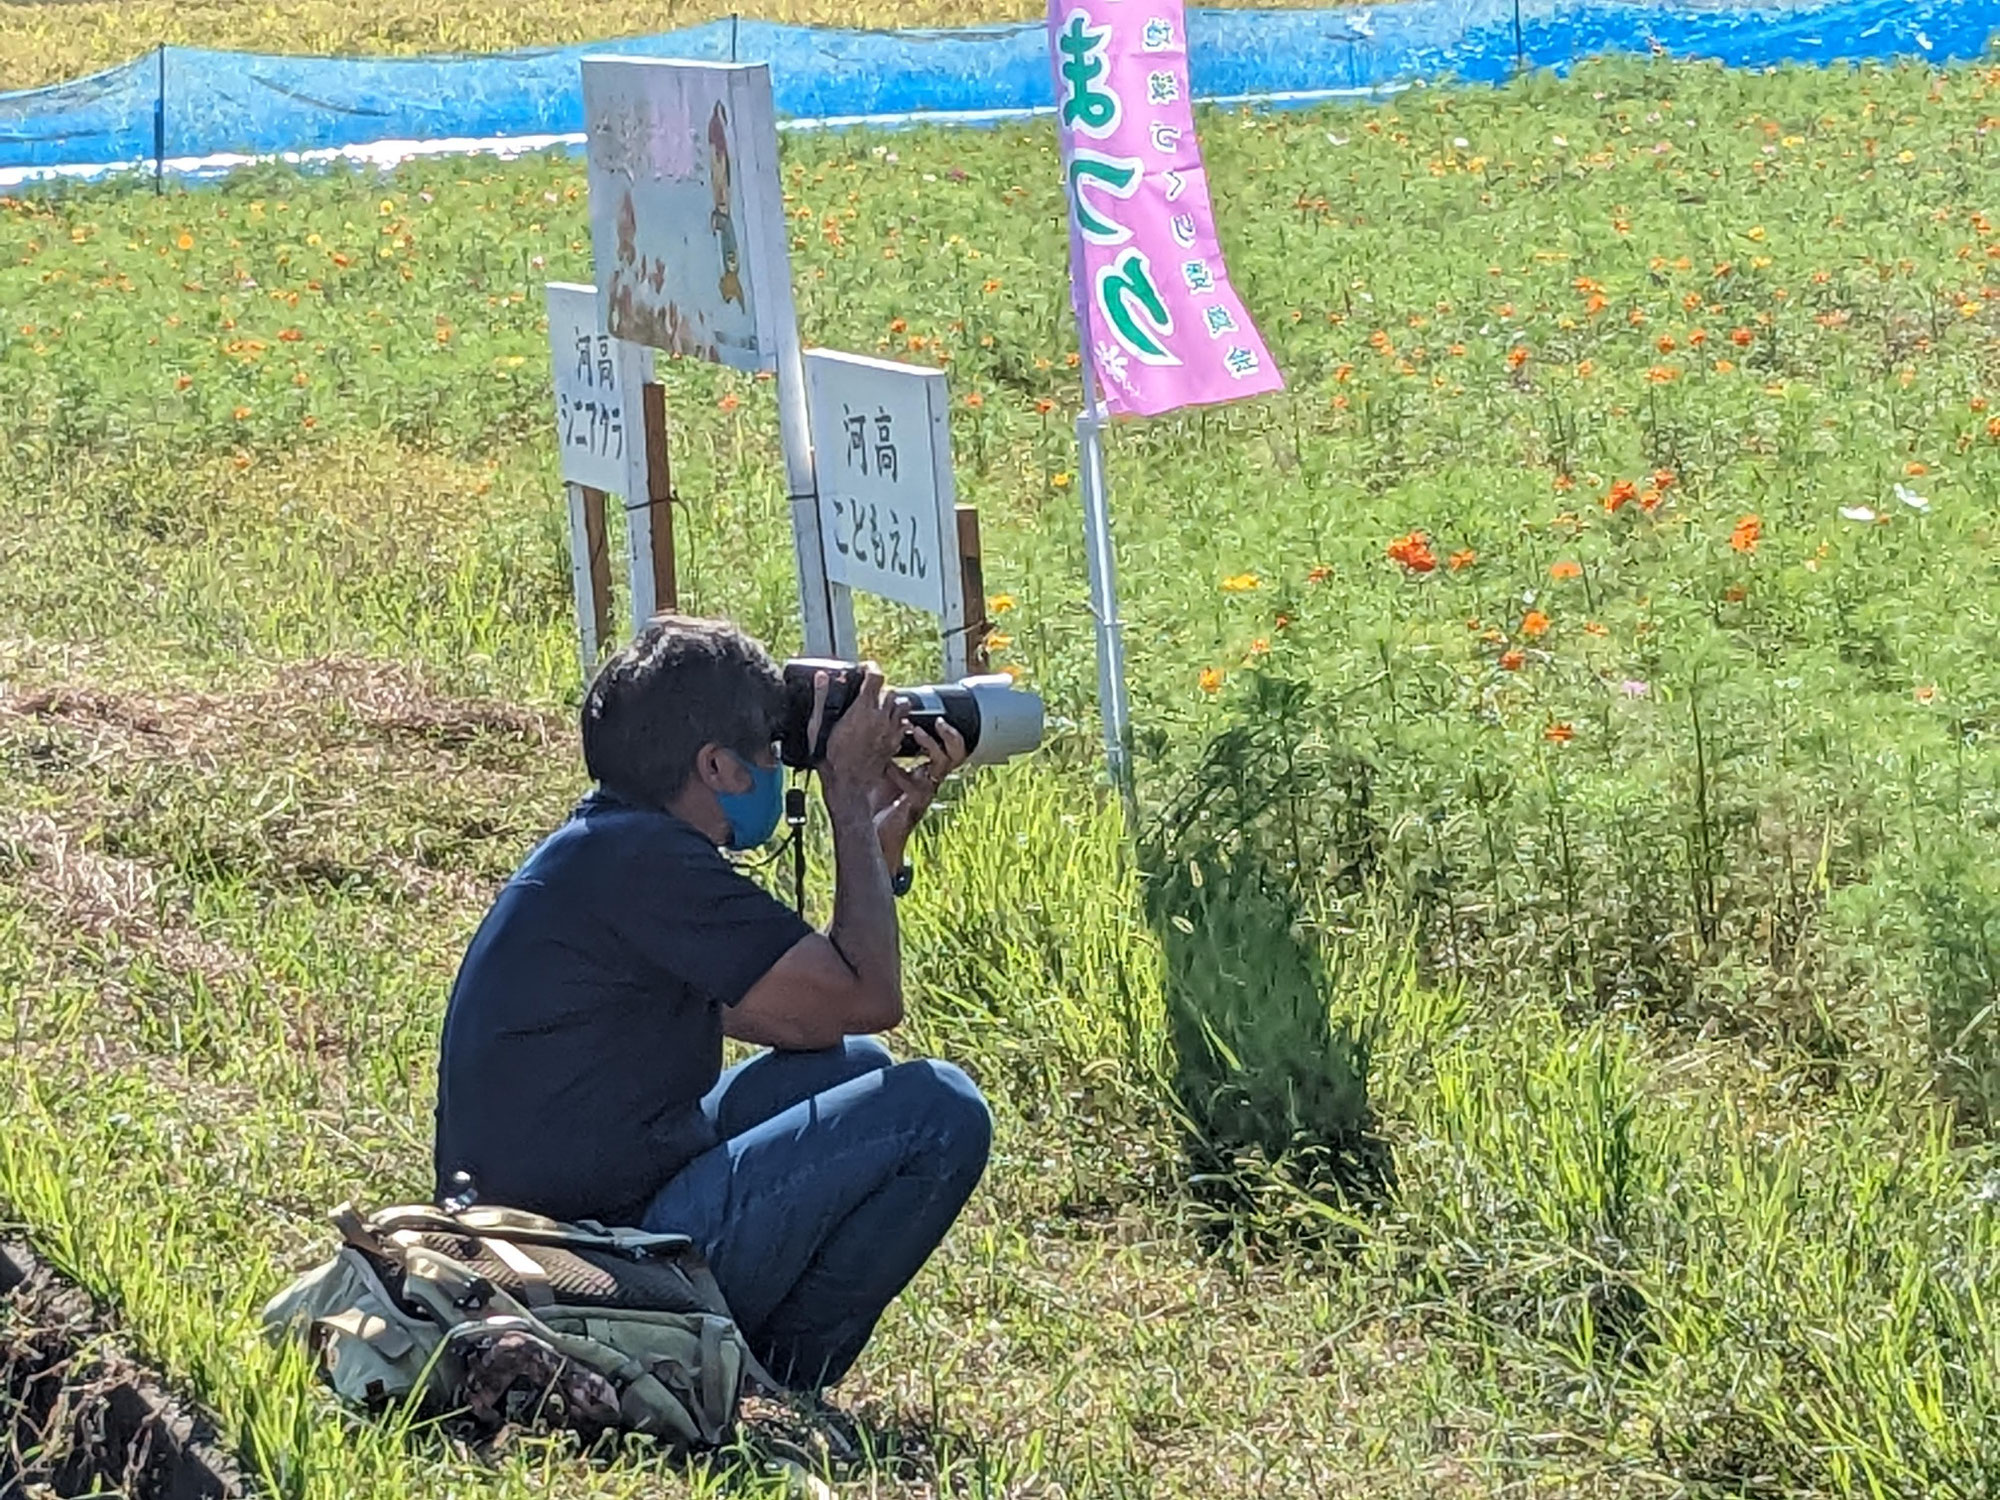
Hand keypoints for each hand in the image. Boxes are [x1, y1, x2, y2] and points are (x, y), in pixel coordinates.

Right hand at [817, 664, 906, 814]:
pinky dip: (897, 720)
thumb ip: (821, 699)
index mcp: (863, 709)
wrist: (849, 783)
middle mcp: (881, 717)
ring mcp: (891, 730)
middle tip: (869, 693)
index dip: (871, 668)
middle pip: (890, 691)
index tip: (865, 669)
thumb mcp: (819, 726)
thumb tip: (821, 676)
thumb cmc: (832, 757)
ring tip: (880, 707)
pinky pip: (904, 724)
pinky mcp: (895, 742)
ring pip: (902, 705)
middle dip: (881, 689)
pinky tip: (886, 725)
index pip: (876, 676)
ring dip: (892, 704)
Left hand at [872, 719, 967, 873]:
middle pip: (957, 754)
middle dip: (952, 735)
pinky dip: (900, 770)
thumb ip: (883, 752)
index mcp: (923, 771)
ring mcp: (926, 791)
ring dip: (931, 744)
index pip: (945, 748)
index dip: (942, 731)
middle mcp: (929, 780)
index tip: (928, 717)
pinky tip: (886, 767)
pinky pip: (917, 781)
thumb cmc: (874, 804)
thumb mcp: (879, 771)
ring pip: (945, 763)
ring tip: (916, 732)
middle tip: (940, 722)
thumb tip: (873, 728)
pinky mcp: (917, 801)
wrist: (869, 833)